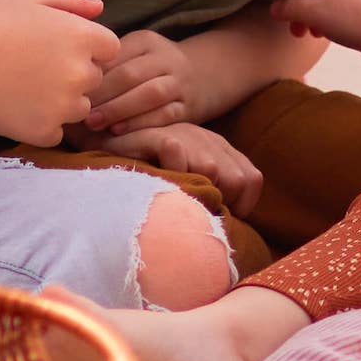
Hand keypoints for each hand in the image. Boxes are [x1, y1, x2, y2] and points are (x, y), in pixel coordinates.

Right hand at [0, 0, 114, 144]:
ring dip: (60, 101)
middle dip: (72, 73)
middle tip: (31, 66)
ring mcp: (63, 105)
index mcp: (83, 35)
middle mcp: (80, 72)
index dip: (84, 47)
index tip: (53, 47)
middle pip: (94, 79)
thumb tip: (99, 8)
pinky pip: (55, 132)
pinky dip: (39, 124)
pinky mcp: (43, 131)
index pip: (109, 48)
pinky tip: (14, 106)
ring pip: (78, 108)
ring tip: (21, 86)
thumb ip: (69, 1)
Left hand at [89, 10, 299, 134]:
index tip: (68, 89)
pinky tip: (119, 133)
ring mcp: (180, 82)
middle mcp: (165, 58)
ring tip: (95, 124)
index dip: (92, 74)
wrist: (209, 72)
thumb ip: (109, 62)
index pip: (115, 55)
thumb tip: (65, 76)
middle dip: (103, 95)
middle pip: (131, 75)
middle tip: (78, 111)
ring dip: (120, 110)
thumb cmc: (155, 67)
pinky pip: (165, 115)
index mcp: (146, 41)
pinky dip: (141, 125)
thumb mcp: (136, 52)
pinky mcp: (190, 106)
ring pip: (150, 94)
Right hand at [115, 118, 265, 207]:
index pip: (251, 180)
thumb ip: (209, 193)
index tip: (218, 215)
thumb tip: (227, 225)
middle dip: (220, 200)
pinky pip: (175, 153)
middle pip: (237, 179)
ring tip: (174, 196)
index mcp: (219, 150)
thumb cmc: (149, 173)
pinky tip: (159, 178)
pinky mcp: (159, 135)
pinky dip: (172, 167)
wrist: (109, 144)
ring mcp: (184, 135)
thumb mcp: (188, 181)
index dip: (240, 203)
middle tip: (194, 209)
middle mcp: (207, 140)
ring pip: (210, 169)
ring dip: (194, 189)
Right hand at [275, 0, 360, 57]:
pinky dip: (327, 22)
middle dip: (298, 9)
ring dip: (311, 18)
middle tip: (295, 31)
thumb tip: (274, 7)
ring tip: (310, 36)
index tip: (284, 8)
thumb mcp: (313, 13)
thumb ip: (290, 8)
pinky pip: (338, 12)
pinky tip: (328, 37)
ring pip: (324, 2)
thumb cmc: (351, 19)